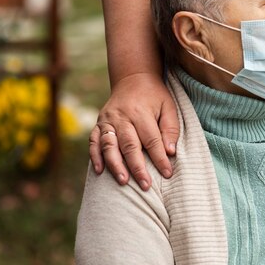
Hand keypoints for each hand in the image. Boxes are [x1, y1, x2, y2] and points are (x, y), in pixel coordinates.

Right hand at [88, 73, 179, 190]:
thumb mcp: (168, 107)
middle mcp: (122, 116)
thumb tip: (170, 152)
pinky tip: (99, 171)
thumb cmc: (155, 96)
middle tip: (145, 186)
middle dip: (137, 167)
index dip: (159, 158)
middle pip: (129, 145)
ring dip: (115, 165)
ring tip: (123, 182)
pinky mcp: (98, 123)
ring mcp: (107, 120)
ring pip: (109, 145)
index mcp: (141, 112)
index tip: (167, 173)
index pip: (152, 140)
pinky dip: (95, 156)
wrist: (133, 78)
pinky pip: (93, 141)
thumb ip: (170, 128)